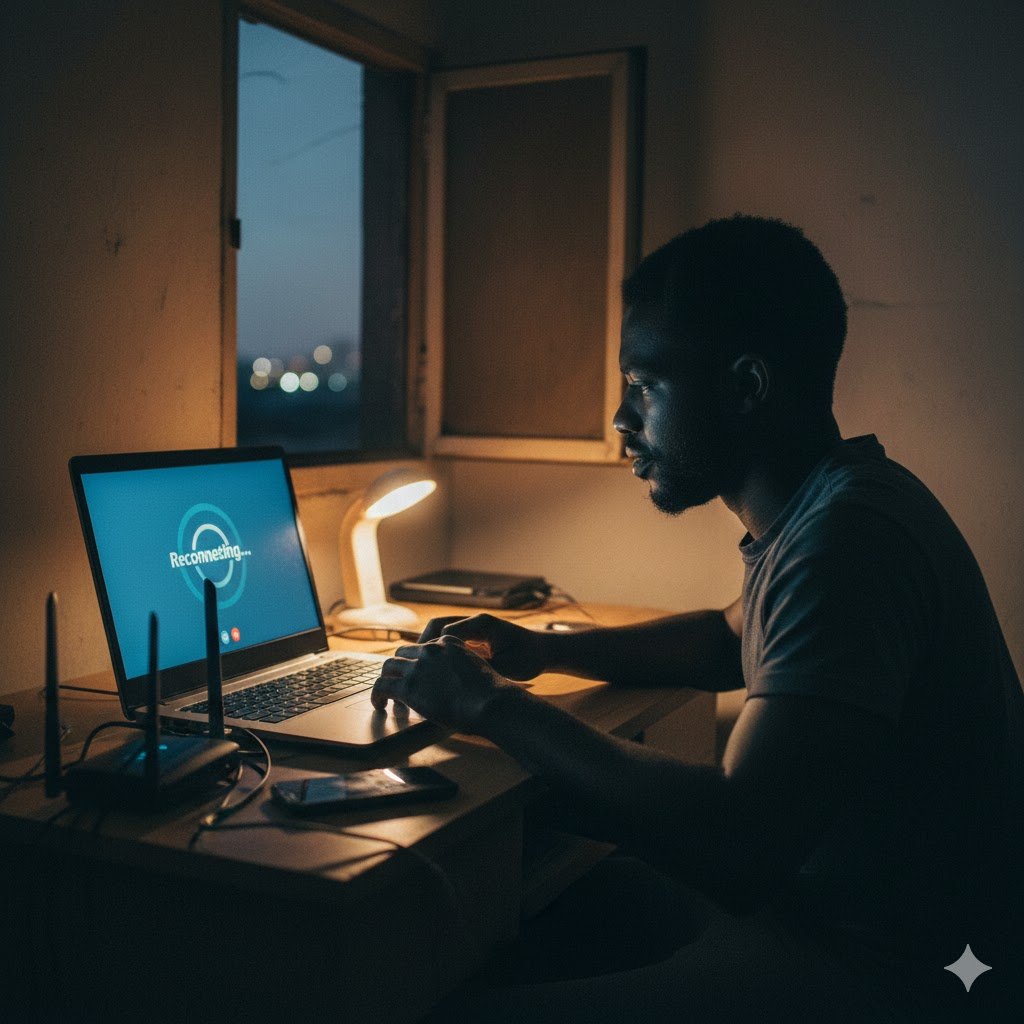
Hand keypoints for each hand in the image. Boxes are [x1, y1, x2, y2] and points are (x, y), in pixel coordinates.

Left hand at [370, 634, 522, 732]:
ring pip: (388, 667)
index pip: (423, 646)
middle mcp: (431, 650)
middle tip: (395, 683)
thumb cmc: (491, 694)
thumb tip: (460, 686)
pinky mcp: (408, 685)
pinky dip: (377, 695)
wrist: (490, 702)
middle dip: (397, 668)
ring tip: (382, 696)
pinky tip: (379, 705)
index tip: (414, 672)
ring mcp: (418, 666)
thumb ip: (463, 670)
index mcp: (449, 643)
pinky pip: (382, 686)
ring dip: (385, 680)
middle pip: (402, 653)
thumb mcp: (478, 669)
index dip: (416, 661)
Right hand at [417, 613, 547, 680]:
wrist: (543, 650)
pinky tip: (433, 668)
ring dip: (428, 646)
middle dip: (422, 645)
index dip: (432, 649)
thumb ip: (481, 670)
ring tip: (418, 667)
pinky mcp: (473, 635)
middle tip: (412, 666)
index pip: (447, 631)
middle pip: (438, 625)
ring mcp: (473, 626)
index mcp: (482, 624)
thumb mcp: (506, 667)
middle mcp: (475, 621)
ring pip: (440, 630)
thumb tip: (455, 680)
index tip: (421, 668)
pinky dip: (438, 650)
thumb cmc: (529, 658)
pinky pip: (449, 638)